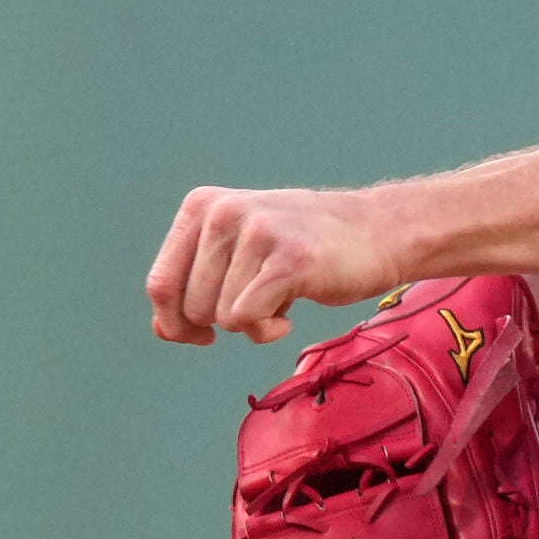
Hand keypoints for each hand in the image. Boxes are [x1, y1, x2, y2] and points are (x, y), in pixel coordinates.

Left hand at [146, 186, 400, 345]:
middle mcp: (225, 212)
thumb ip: (194, 282)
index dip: (174, 323)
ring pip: (221, 318)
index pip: (160, 284)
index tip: (201, 333)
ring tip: (282, 296)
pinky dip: (268, 331)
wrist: (378, 232)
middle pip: (190, 308)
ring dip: (253, 323)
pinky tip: (290, 312)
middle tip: (260, 304)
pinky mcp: (289, 258)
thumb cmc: (303, 249)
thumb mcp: (238, 250)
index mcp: (203, 205)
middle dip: (221, 323)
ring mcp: (258, 231)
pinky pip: (248, 320)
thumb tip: (164, 329)